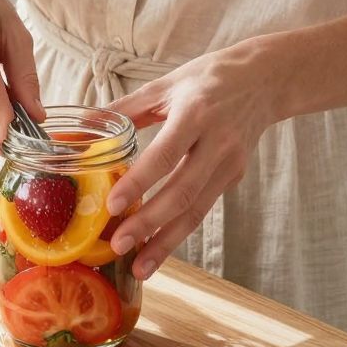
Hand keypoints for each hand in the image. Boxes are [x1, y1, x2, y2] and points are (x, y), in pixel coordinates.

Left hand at [103, 40, 282, 279]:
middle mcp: (217, 142)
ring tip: (139, 268)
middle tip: (118, 246)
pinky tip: (157, 248)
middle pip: (183, 192)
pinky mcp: (234, 177)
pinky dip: (179, 231)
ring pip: (197, 210)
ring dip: (167, 242)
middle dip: (150, 224)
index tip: (112, 206)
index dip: (139, 182)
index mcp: (196, 112)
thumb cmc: (208, 78)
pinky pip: (203, 208)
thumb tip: (81, 127)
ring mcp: (230, 163)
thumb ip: (125, 108)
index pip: (165, 154)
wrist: (265, 81)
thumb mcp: (165, 84)